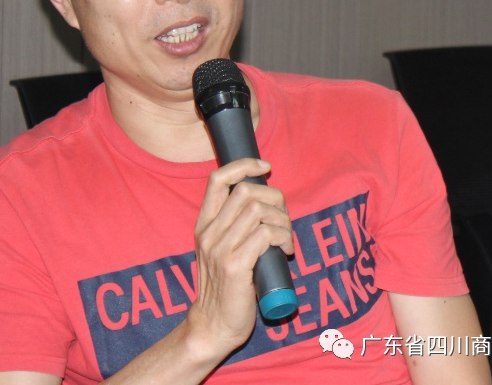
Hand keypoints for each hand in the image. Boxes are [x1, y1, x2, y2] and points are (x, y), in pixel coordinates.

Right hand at [185, 158, 293, 359]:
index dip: (244, 165)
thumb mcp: (221, 250)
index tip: (265, 167)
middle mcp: (209, 233)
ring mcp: (220, 249)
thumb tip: (264, 204)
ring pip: (258, 211)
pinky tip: (286, 251)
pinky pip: (265, 235)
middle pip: (246, 190)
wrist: (214, 325)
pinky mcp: (235, 265)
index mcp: (204, 225)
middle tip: (284, 219)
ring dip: (283, 221)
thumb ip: (234, 227)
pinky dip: (283, 237)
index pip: (217, 179)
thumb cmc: (225, 288)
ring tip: (287, 239)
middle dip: (275, 198)